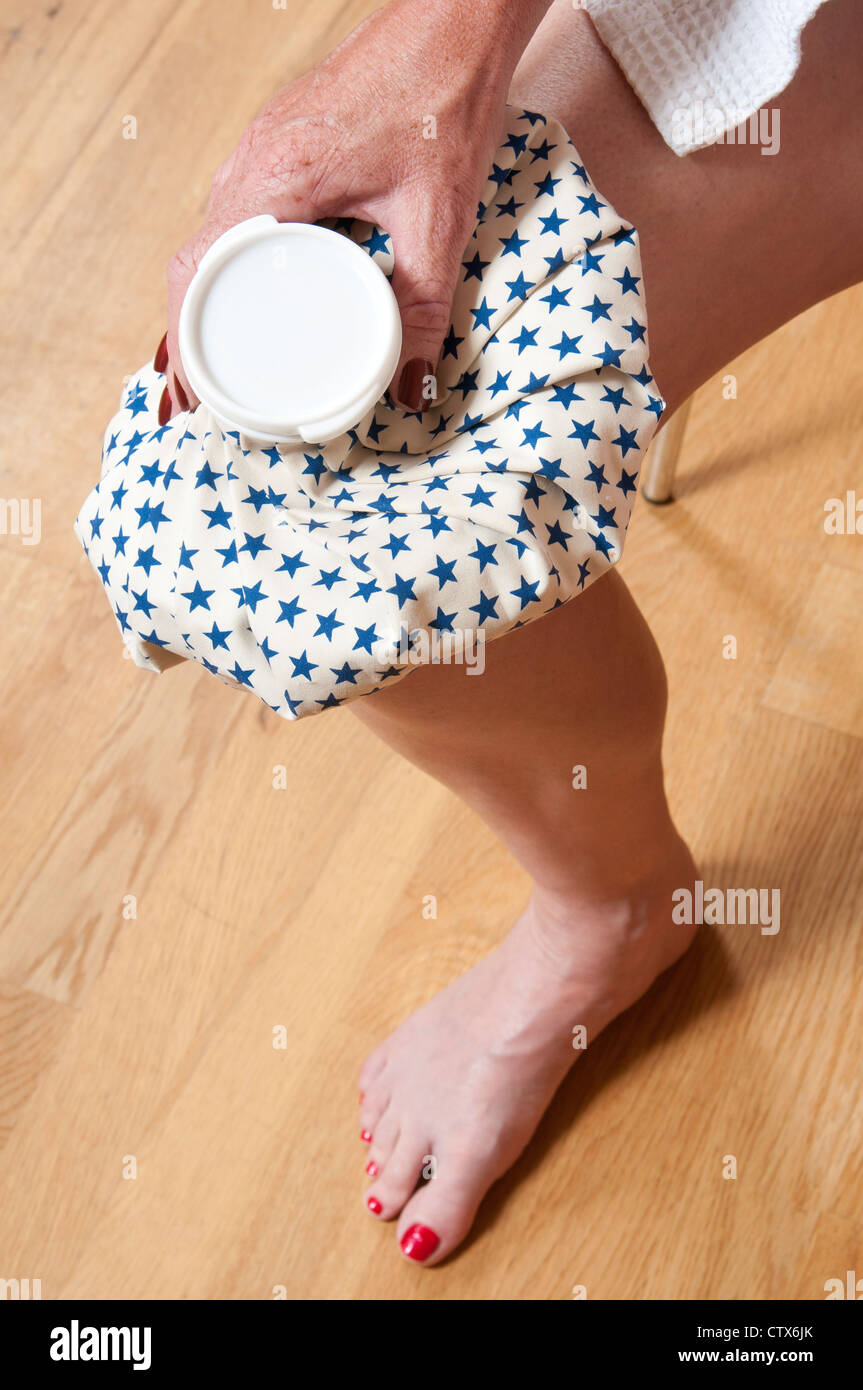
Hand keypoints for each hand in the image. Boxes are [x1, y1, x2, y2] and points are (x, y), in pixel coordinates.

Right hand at [160, 0, 552, 420]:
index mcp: (277, 179)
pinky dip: (227, 270)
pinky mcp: (278, 147)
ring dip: (203, 306)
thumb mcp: (440, 221)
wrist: (453, 24)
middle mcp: (252, 162)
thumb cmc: (444, 103)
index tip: (191, 397)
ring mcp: (259, 150)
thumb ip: (425, 310)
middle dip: (186, 340)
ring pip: (210, 242)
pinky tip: (243, 301)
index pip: (197, 271)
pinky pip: (234, 219)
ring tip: (211, 369)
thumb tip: (409, 387)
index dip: (185, 343)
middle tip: (195, 403)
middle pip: (193, 266)